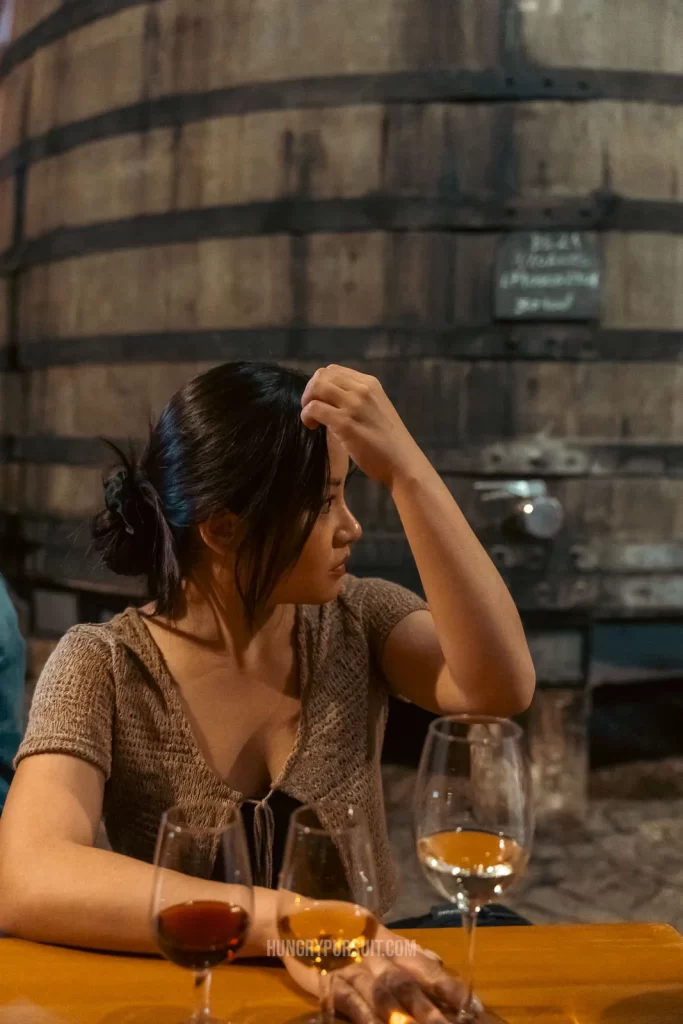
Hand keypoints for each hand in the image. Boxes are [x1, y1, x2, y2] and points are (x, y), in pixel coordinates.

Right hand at [282, 927, 485, 1023]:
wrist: (293, 919)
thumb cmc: (338, 925)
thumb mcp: (373, 930)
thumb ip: (402, 946)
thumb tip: (434, 958)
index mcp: (387, 940)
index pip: (422, 962)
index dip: (446, 983)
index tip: (470, 1003)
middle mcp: (373, 952)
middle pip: (405, 981)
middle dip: (428, 1006)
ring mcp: (350, 966)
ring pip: (380, 992)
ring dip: (400, 1014)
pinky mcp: (326, 979)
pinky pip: (347, 999)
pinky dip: (362, 1014)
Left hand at [300, 365, 424, 487]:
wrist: (402, 462)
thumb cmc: (388, 442)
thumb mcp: (375, 410)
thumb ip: (356, 401)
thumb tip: (329, 400)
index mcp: (370, 383)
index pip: (334, 370)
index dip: (320, 384)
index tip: (322, 401)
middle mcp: (362, 389)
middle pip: (322, 375)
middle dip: (310, 391)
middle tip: (312, 410)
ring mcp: (354, 405)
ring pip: (316, 387)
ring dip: (307, 402)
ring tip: (313, 419)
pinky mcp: (345, 423)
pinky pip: (314, 408)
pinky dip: (306, 416)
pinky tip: (313, 427)